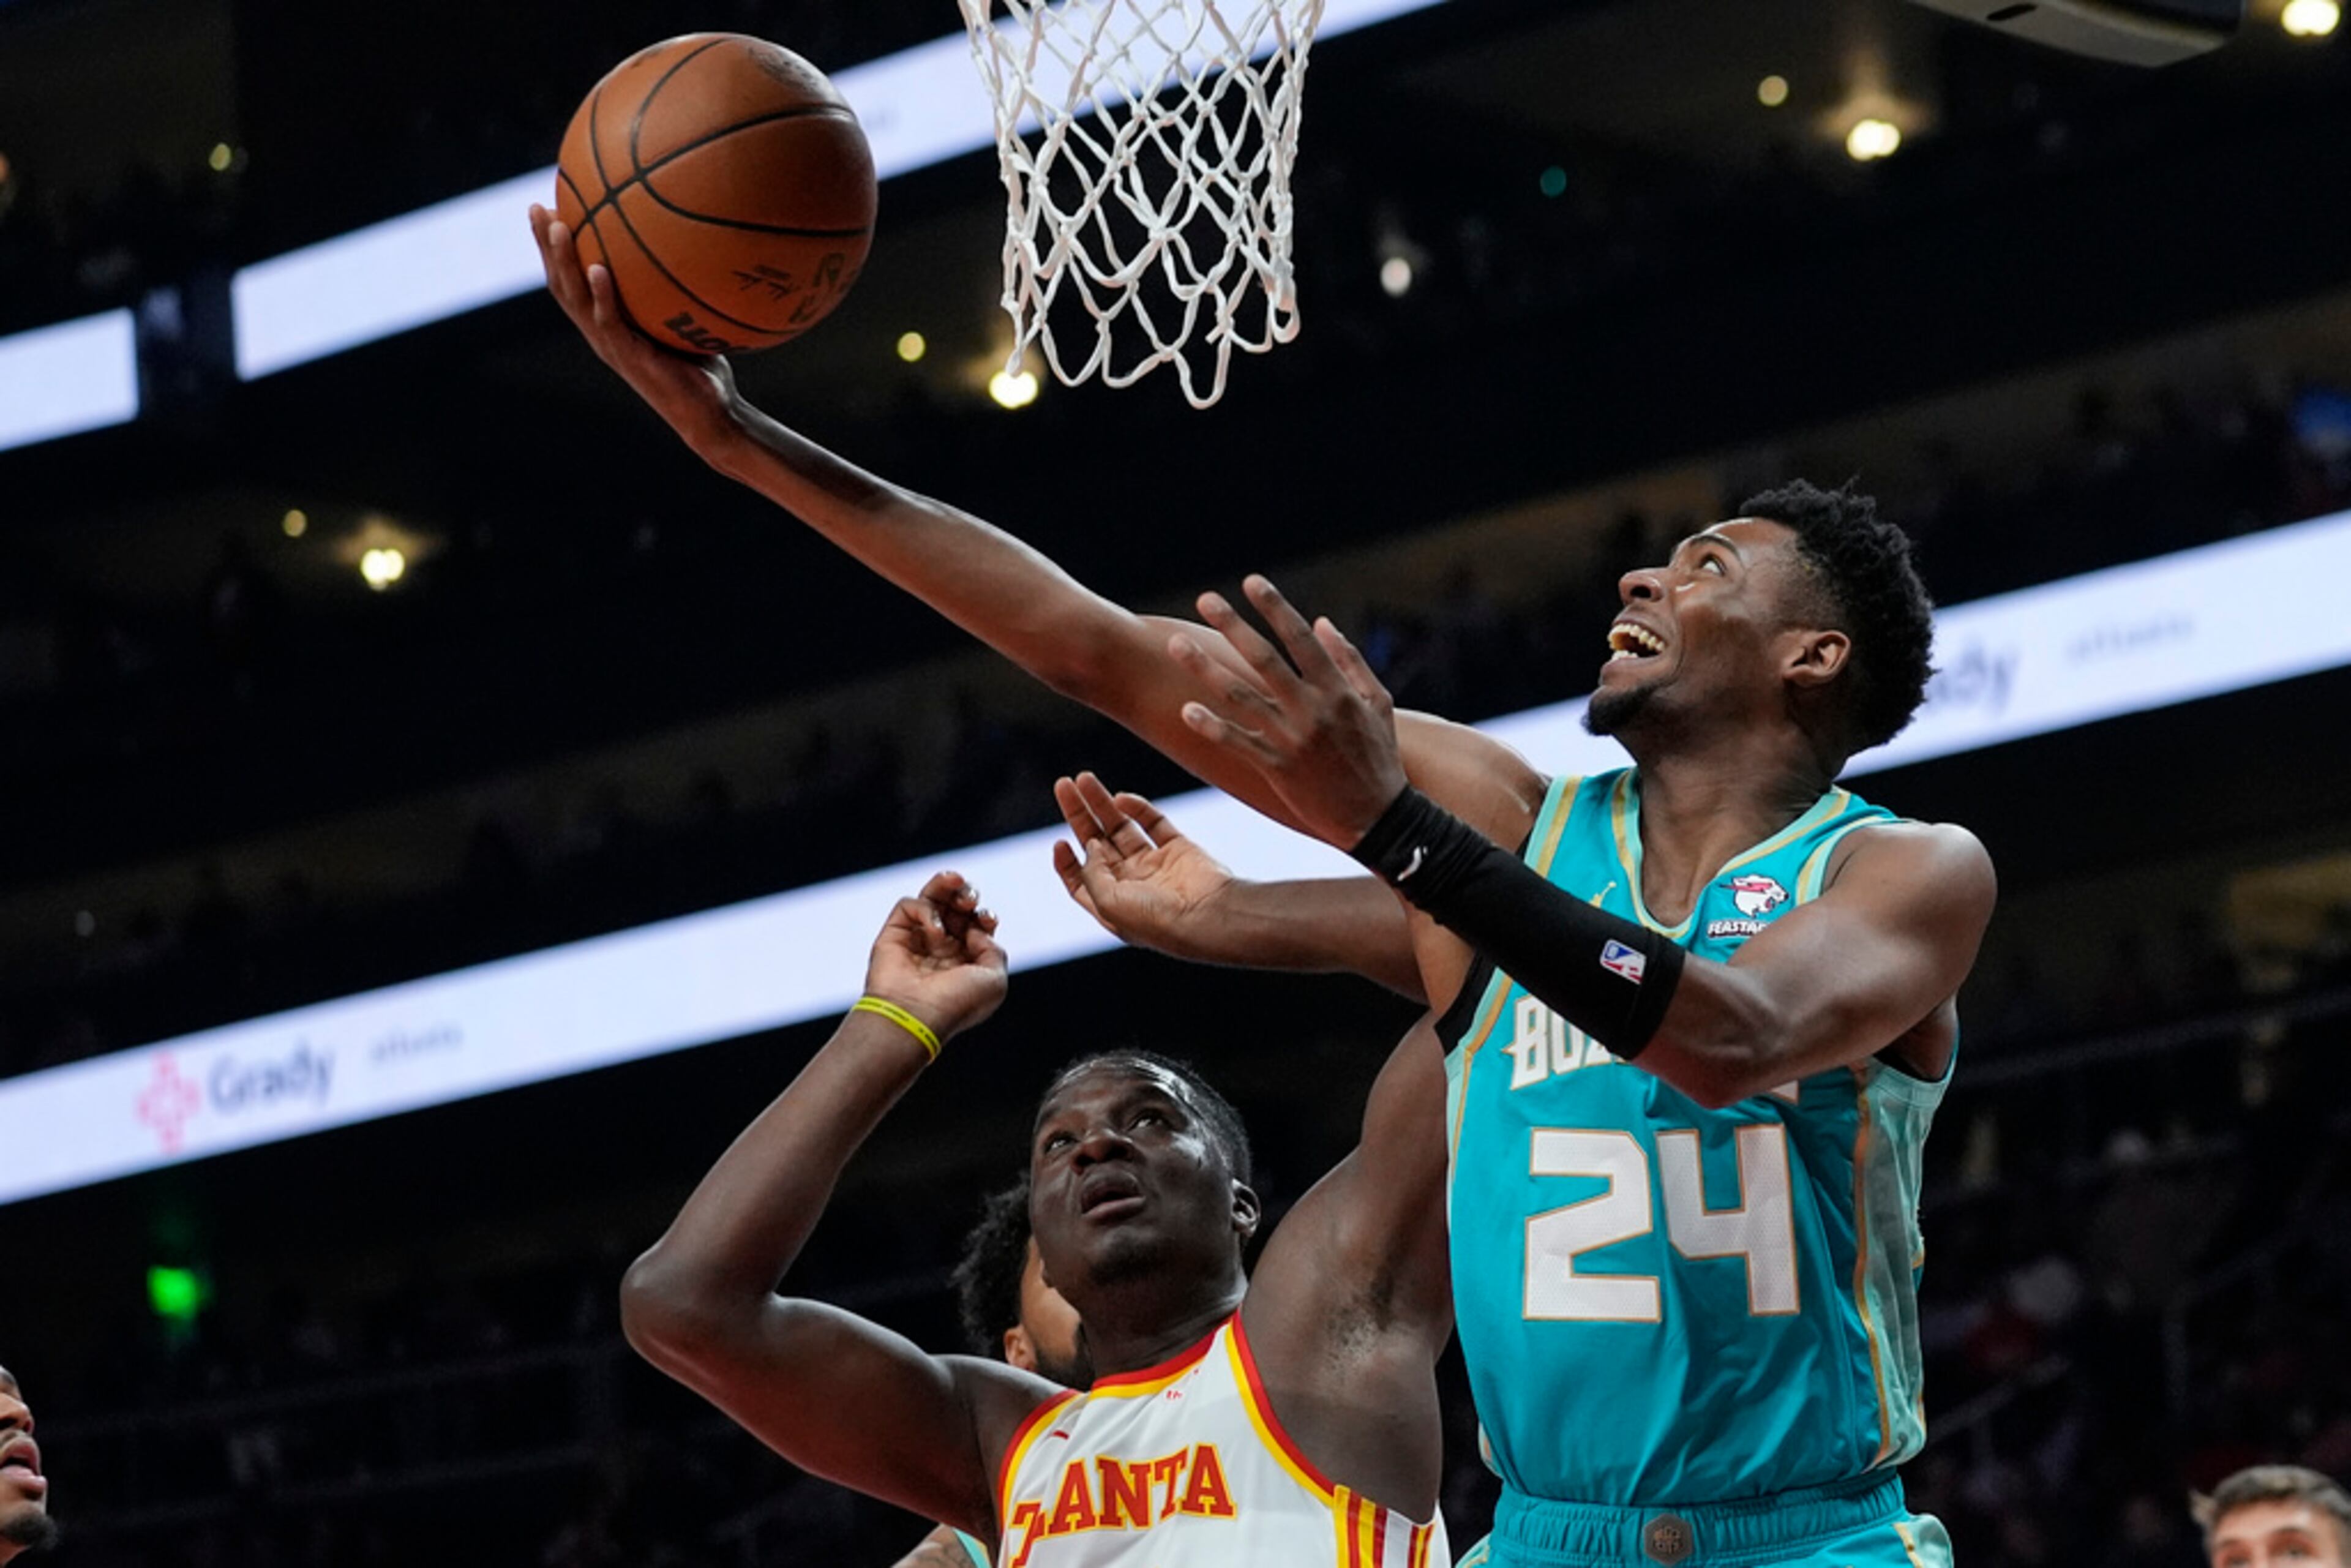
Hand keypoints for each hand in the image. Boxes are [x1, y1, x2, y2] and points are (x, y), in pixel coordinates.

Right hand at [529, 203, 743, 458]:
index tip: (549, 207)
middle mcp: (600, 334)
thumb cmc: (701, 368)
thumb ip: (675, 289)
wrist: (711, 414)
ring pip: (575, 299)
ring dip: (563, 262)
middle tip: (537, 206)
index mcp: (606, 324)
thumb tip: (695, 243)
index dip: (555, 248)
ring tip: (557, 226)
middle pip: (561, 284)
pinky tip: (598, 268)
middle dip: (546, 245)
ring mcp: (612, 347)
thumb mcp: (683, 320)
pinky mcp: (629, 359)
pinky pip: (610, 322)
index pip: (571, 280)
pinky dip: (602, 295)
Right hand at [863, 871, 1008, 1045]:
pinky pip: (909, 906)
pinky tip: (934, 931)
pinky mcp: (894, 935)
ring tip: (955, 879)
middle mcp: (941, 951)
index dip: (984, 915)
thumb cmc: (957, 1003)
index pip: (976, 926)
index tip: (987, 919)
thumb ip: (993, 949)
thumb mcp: (994, 980)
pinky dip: (924, 909)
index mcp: (965, 963)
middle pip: (954, 909)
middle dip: (966, 896)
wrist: (916, 1016)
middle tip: (969, 901)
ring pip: (930, 899)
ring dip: (945, 885)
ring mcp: (917, 942)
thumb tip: (976, 930)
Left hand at [1051, 773, 1238, 958]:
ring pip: (1121, 827)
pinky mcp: (1178, 848)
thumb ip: (1093, 872)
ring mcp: (1155, 865)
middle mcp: (1132, 884)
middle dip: (1078, 815)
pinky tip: (1121, 798)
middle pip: (1097, 844)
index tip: (1058, 842)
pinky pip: (1153, 822)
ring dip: (1101, 802)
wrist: (1210, 916)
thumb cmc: (1158, 920)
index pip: (1082, 880)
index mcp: (1113, 904)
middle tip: (1063, 785)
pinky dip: (1137, 807)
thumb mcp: (1109, 903)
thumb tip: (1090, 843)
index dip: (1067, 861)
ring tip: (1083, 777)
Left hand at [1168, 576, 1408, 849]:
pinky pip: (1237, 743)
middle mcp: (1312, 710)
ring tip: (1177, 646)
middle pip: (1264, 659)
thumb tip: (1321, 622)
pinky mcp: (1277, 769)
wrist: (1379, 819)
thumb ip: (1350, 660)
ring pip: (1241, 697)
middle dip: (1233, 626)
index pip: (1301, 638)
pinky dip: (1212, 726)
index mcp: (1337, 690)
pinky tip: (1186, 709)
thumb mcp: (1378, 704)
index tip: (1252, 581)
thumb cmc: (1380, 757)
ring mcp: (1292, 740)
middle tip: (1205, 599)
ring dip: (1206, 668)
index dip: (1275, 607)